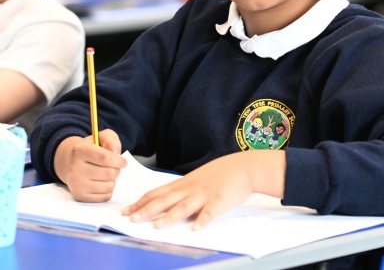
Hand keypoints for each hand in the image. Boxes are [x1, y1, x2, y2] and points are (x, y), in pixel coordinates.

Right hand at [54, 129, 126, 201]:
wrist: (70, 162)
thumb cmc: (91, 148)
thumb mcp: (101, 137)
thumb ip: (111, 140)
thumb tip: (116, 152)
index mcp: (80, 151)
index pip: (105, 157)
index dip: (119, 160)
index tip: (123, 162)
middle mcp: (75, 168)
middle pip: (109, 173)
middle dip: (116, 169)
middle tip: (112, 166)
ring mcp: (76, 184)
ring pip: (109, 186)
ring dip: (112, 180)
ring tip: (105, 173)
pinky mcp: (80, 196)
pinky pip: (105, 196)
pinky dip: (108, 190)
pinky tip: (101, 182)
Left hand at [122, 150, 284, 229]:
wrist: (243, 167)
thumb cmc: (220, 173)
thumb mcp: (198, 178)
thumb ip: (183, 190)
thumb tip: (166, 201)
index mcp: (184, 183)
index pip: (158, 192)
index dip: (141, 202)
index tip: (127, 210)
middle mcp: (191, 189)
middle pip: (165, 200)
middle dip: (147, 210)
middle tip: (132, 219)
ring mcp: (204, 195)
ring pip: (184, 206)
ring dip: (170, 216)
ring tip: (157, 226)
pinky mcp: (219, 201)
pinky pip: (210, 212)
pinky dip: (203, 220)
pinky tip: (196, 229)